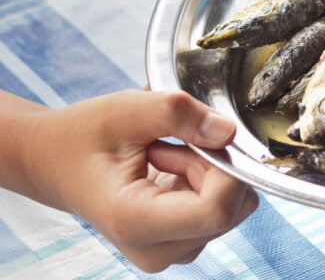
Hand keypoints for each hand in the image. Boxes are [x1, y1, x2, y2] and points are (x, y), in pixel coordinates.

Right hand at [33, 90, 258, 272]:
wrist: (55, 163)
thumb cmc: (85, 137)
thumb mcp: (127, 109)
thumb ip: (179, 113)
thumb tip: (228, 132)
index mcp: (135, 222)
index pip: (216, 210)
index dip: (226, 169)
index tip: (202, 137)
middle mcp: (156, 250)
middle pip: (231, 208)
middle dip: (214, 167)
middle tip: (172, 145)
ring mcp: (170, 252)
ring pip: (233, 207)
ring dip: (208, 173)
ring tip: (163, 157)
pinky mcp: (180, 244)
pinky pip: (222, 208)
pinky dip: (205, 182)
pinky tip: (170, 170)